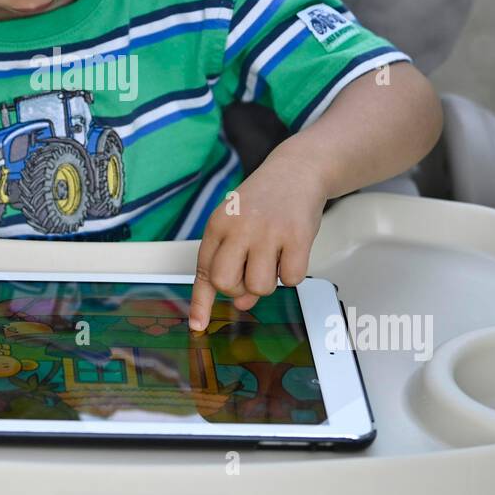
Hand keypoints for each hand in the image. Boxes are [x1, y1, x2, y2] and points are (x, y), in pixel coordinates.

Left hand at [188, 147, 328, 330]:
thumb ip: (233, 264)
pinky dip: (293, 274)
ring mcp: (268, 231)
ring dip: (269, 282)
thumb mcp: (238, 227)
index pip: (204, 271)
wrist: (296, 170)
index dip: (201, 301)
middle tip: (250, 274)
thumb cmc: (263, 203)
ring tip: (274, 258)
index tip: (197, 325)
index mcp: (218, 224)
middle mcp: (239, 227)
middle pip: (226, 283)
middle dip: (239, 289)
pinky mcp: (297, 236)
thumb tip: (241, 303)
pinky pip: (292, 279)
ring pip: (260, 287)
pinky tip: (292, 252)